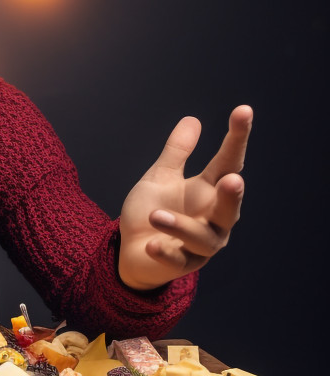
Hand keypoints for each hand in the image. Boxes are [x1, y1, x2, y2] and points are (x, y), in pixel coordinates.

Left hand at [118, 105, 251, 289]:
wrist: (133, 252)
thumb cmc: (151, 212)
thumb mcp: (160, 179)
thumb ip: (176, 153)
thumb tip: (192, 119)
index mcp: (210, 192)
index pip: (229, 162)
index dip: (237, 138)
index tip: (243, 110)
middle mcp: (213, 219)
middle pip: (229, 207)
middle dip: (232, 195)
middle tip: (233, 179)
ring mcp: (200, 246)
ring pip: (201, 237)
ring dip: (180, 225)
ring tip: (156, 215)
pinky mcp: (182, 265)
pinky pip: (177, 259)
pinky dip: (165, 251)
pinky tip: (152, 244)